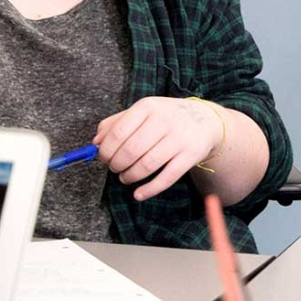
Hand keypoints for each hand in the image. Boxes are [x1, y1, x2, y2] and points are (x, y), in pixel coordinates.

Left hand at [95, 97, 223, 201]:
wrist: (206, 120)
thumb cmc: (167, 117)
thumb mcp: (143, 112)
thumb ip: (116, 123)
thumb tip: (95, 142)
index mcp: (148, 106)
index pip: (118, 132)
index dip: (106, 150)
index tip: (103, 158)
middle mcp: (164, 120)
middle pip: (131, 150)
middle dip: (116, 165)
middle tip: (115, 168)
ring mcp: (179, 138)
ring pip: (146, 166)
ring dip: (130, 177)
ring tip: (126, 178)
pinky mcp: (191, 155)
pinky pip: (166, 178)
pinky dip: (149, 190)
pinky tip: (138, 194)